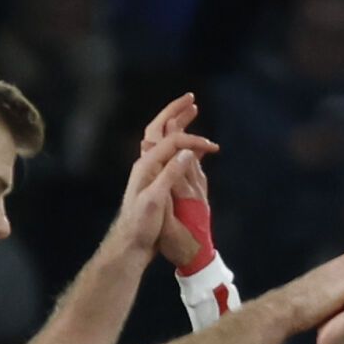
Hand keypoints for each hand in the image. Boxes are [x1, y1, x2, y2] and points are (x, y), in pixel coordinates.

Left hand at [111, 93, 217, 259]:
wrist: (131, 245)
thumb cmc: (141, 225)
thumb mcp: (155, 200)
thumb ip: (170, 175)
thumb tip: (187, 152)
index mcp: (146, 165)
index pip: (172, 140)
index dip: (193, 140)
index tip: (212, 147)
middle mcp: (146, 164)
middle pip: (161, 129)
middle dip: (176, 112)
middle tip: (191, 98)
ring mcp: (150, 172)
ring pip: (164, 139)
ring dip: (177, 123)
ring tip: (191, 110)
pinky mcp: (155, 181)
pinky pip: (169, 155)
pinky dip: (180, 145)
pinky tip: (191, 146)